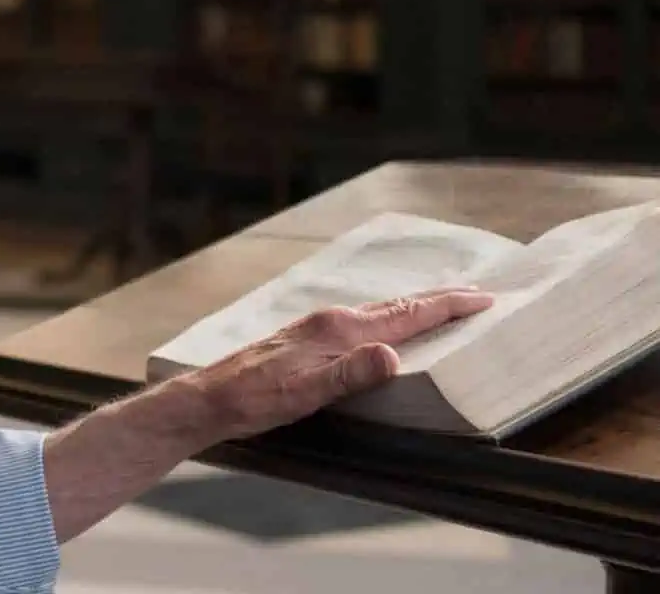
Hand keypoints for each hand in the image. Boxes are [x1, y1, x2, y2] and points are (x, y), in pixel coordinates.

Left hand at [176, 287, 495, 445]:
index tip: (484, 298)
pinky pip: (363, 321)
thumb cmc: (255, 399)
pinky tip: (387, 329)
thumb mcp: (306, 394)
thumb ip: (350, 375)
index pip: (405, 315)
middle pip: (397, 306)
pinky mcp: (308, 338)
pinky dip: (389, 319)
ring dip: (415, 308)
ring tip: (442, 306)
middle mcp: (331, 321)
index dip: (447, 306)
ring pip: (380, 312)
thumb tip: (393, 355)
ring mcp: (318, 327)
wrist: (210, 398)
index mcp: (338, 330)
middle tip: (477, 294)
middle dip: (439, 299)